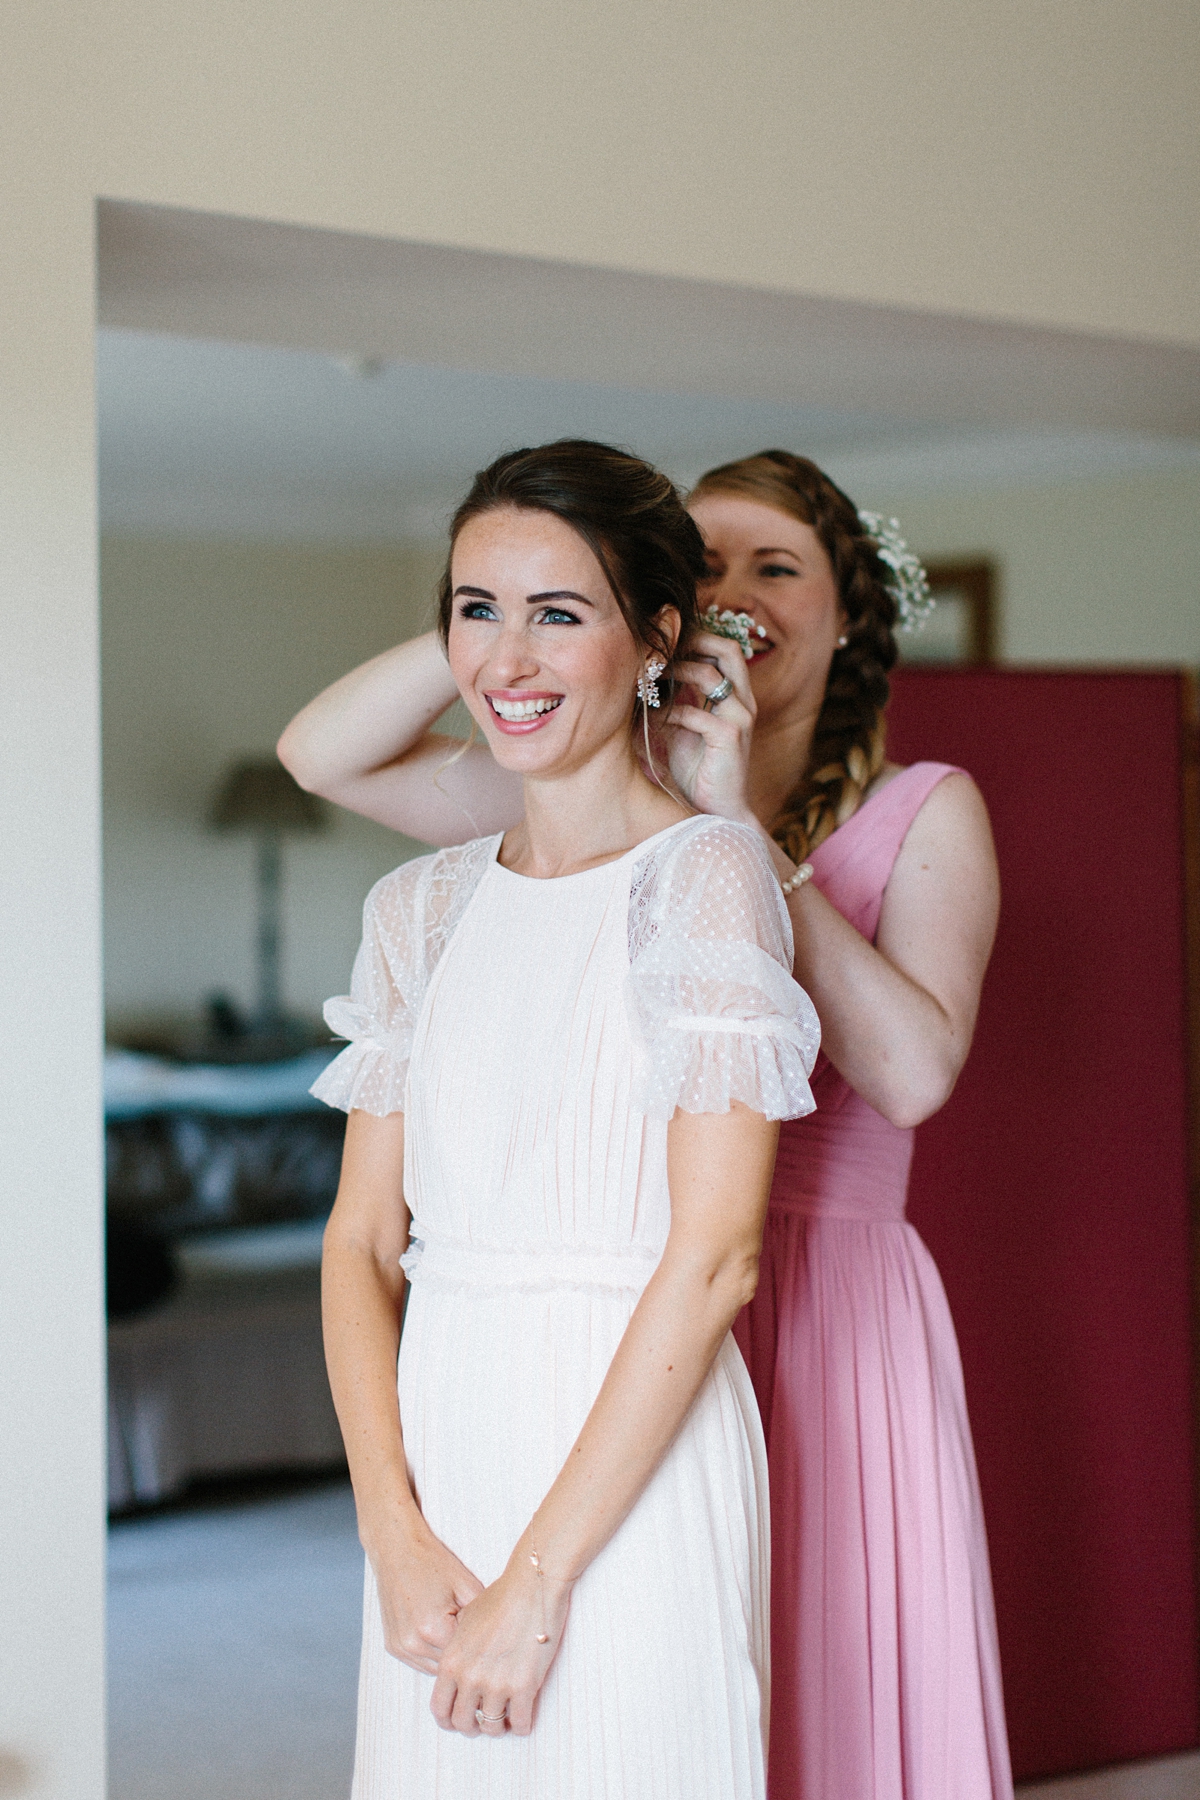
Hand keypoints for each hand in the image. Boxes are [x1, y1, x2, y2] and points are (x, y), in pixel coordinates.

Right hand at [369, 1512, 484, 1676]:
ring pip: (435, 1669)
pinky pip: (420, 1661)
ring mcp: (400, 1648)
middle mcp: (412, 1644)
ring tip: (458, 1633)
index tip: (490, 1639)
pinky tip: (441, 1632)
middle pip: (450, 1667)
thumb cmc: (433, 1564)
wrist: (397, 1551)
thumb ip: (482, 1619)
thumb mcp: (468, 1586)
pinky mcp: (392, 1646)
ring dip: (448, 1657)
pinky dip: (433, 1653)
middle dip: (464, 1656)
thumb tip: (496, 1643)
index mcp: (433, 1629)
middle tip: (477, 1637)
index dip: (480, 1648)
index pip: (467, 1657)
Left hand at [430, 1551, 573, 1737]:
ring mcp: (496, 1684)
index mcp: (452, 1661)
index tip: (459, 1720)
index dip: (448, 1720)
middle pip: (463, 1723)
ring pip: (491, 1727)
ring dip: (498, 1727)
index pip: (440, 1708)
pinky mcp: (524, 1687)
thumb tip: (460, 1666)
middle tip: (483, 1722)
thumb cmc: (501, 1597)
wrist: (531, 1587)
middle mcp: (470, 1677)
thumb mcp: (466, 1620)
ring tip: (504, 1719)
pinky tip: (523, 1719)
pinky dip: (521, 1726)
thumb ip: (457, 1648)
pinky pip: (520, 1723)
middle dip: (472, 1727)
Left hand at [663, 632, 756, 822]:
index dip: (699, 636)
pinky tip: (653, 722)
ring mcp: (740, 718)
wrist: (716, 808)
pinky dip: (670, 714)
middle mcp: (743, 701)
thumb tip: (647, 673)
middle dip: (695, 640)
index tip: (667, 637)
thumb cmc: (696, 768)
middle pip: (729, 649)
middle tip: (663, 646)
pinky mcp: (730, 738)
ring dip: (676, 672)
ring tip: (652, 681)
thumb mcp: (683, 725)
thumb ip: (675, 698)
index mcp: (736, 695)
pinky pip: (696, 713)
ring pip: (710, 675)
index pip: (726, 649)